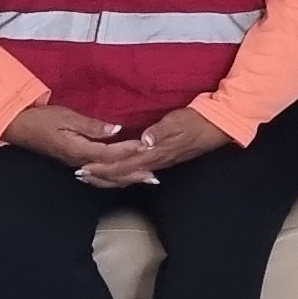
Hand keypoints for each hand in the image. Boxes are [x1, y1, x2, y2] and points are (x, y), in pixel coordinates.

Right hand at [6, 104, 145, 177]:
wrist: (18, 127)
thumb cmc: (41, 119)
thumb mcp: (66, 117)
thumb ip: (91, 126)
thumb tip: (115, 131)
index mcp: (78, 150)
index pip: (108, 154)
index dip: (128, 151)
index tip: (145, 147)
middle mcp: (79, 162)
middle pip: (110, 171)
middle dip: (133, 173)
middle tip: (153, 175)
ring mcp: (76, 164)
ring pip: (106, 176)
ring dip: (126, 178)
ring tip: (144, 178)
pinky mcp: (75, 162)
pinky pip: (99, 174)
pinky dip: (114, 176)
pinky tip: (123, 176)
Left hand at [82, 107, 232, 187]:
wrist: (217, 128)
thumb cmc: (197, 121)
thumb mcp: (179, 122)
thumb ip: (161, 132)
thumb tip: (144, 141)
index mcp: (155, 154)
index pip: (124, 165)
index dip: (104, 168)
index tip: (85, 168)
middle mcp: (155, 162)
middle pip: (123, 175)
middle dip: (101, 176)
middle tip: (80, 175)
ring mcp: (159, 162)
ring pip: (129, 175)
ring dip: (109, 177)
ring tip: (92, 176)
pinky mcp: (162, 159)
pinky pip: (137, 170)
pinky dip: (122, 173)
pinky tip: (117, 172)